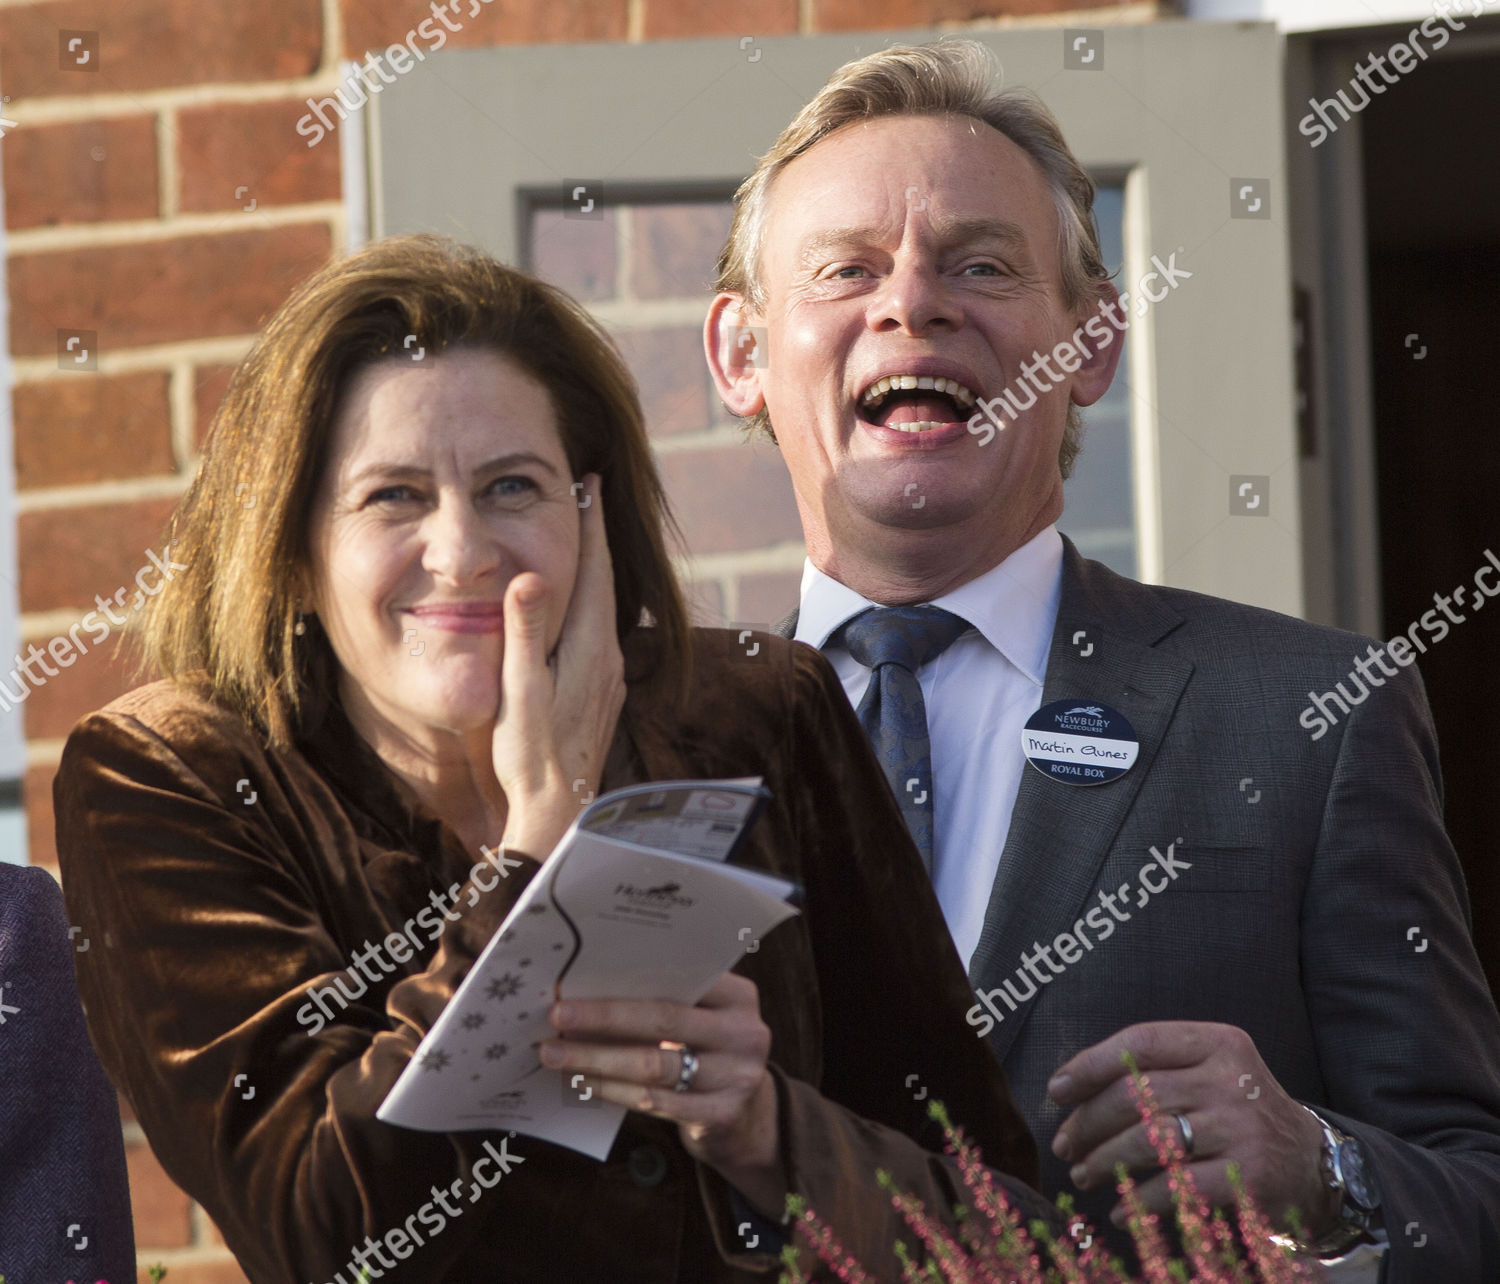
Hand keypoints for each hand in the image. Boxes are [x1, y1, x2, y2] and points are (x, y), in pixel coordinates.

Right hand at [491, 473, 624, 854]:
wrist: (560, 806)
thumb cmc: (531, 752)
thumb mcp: (520, 689)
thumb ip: (524, 632)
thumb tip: (527, 576)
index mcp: (588, 646)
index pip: (593, 570)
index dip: (590, 525)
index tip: (591, 481)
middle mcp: (608, 656)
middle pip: (604, 582)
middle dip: (595, 538)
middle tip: (588, 495)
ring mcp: (609, 676)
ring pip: (605, 606)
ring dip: (594, 569)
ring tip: (583, 539)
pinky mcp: (603, 692)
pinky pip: (601, 630)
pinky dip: (591, 602)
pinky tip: (580, 606)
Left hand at [538, 972, 784, 1210]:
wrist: (744, 1119)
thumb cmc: (707, 1054)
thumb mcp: (703, 1020)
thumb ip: (668, 1002)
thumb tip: (588, 991)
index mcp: (739, 996)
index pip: (680, 980)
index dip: (625, 981)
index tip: (579, 980)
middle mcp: (745, 1033)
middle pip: (663, 1019)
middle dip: (603, 1017)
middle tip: (557, 1016)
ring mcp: (736, 1076)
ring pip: (653, 1065)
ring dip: (597, 1058)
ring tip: (557, 1054)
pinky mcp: (721, 1115)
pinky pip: (654, 1101)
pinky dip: (612, 1090)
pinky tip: (584, 1082)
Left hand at [1047, 1021, 1337, 1234]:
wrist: (1311, 1162)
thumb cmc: (1235, 1111)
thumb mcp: (1207, 1071)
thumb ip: (1152, 1070)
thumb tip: (1068, 1090)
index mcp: (1217, 1043)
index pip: (1139, 1043)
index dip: (1089, 1065)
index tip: (1056, 1091)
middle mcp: (1231, 1079)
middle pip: (1136, 1094)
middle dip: (1088, 1123)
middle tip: (1065, 1146)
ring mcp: (1242, 1127)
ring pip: (1148, 1140)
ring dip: (1103, 1161)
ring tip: (1083, 1175)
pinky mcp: (1248, 1176)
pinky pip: (1175, 1187)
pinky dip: (1138, 1200)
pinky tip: (1120, 1209)